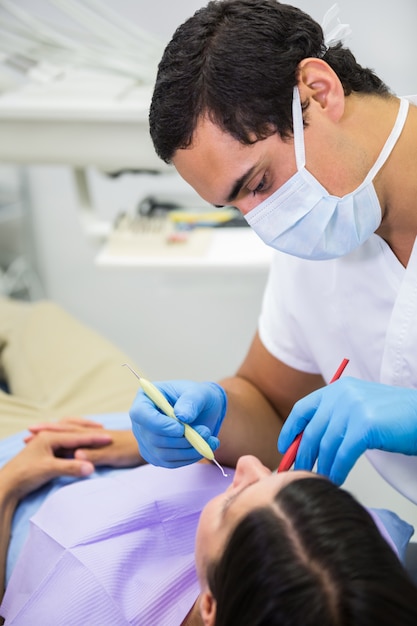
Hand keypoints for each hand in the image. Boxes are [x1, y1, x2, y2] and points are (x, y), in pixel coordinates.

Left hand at [0, 430, 112, 503]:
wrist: (6, 484)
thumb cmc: (25, 475)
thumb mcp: (50, 470)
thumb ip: (70, 468)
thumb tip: (90, 468)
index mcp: (49, 438)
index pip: (78, 436)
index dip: (94, 438)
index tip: (109, 439)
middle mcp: (47, 436)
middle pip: (73, 429)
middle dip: (88, 430)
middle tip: (104, 430)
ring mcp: (44, 442)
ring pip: (67, 433)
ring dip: (81, 432)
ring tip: (93, 431)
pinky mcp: (43, 451)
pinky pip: (63, 440)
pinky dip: (74, 439)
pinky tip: (77, 444)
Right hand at [25, 417, 142, 467]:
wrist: (152, 443)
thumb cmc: (134, 450)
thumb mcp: (114, 455)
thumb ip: (94, 455)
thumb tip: (74, 454)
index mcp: (93, 435)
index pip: (65, 431)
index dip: (48, 431)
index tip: (31, 432)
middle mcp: (94, 433)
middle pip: (66, 427)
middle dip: (49, 428)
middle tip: (30, 430)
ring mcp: (99, 436)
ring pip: (73, 431)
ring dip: (58, 431)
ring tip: (43, 434)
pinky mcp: (105, 442)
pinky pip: (81, 437)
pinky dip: (69, 437)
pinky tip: (69, 445)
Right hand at [129, 380, 226, 467]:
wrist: (203, 411)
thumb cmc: (197, 397)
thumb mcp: (198, 392)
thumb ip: (191, 401)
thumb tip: (183, 417)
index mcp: (145, 398)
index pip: (140, 413)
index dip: (158, 424)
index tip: (180, 428)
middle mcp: (140, 421)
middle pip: (153, 438)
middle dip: (181, 439)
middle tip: (205, 431)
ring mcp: (146, 440)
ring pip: (163, 454)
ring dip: (189, 449)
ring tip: (208, 438)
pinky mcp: (156, 456)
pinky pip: (170, 463)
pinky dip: (189, 457)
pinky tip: (203, 447)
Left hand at [278, 377, 416, 484]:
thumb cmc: (395, 417)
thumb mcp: (359, 407)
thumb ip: (335, 417)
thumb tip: (308, 442)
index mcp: (337, 388)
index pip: (303, 409)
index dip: (290, 430)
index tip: (284, 448)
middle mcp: (342, 395)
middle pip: (312, 430)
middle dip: (304, 455)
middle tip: (301, 471)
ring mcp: (353, 408)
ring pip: (326, 445)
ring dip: (323, 466)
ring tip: (323, 478)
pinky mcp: (365, 425)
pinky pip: (343, 454)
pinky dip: (338, 469)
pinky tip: (338, 478)